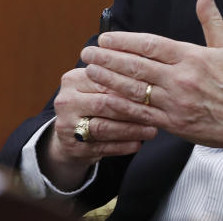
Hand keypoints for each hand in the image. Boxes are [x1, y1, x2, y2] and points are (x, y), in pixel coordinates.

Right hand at [42, 67, 157, 189]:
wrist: (71, 132)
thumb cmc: (95, 101)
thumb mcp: (100, 85)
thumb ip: (119, 77)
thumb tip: (151, 75)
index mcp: (73, 79)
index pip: (106, 80)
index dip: (132, 86)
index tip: (155, 90)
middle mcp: (65, 101)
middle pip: (104, 104)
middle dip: (134, 109)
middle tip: (157, 113)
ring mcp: (66, 126)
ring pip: (103, 128)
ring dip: (131, 130)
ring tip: (152, 131)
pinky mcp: (72, 147)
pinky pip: (101, 147)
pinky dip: (122, 146)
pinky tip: (138, 144)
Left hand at [80, 0, 222, 165]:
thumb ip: (211, 19)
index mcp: (193, 57)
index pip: (151, 45)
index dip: (124, 41)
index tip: (106, 37)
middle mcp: (181, 79)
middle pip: (136, 66)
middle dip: (108, 58)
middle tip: (87, 51)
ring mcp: (175, 103)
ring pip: (133, 89)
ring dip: (108, 79)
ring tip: (90, 71)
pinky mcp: (172, 123)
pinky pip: (140, 113)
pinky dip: (120, 106)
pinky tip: (105, 99)